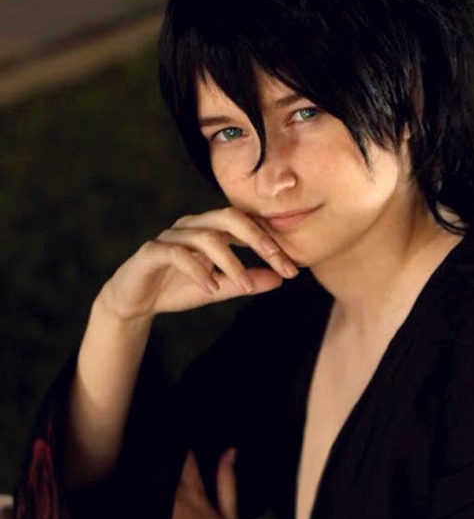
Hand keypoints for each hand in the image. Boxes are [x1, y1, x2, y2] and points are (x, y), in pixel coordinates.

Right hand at [98, 206, 298, 320]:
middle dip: (256, 238)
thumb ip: (245, 282)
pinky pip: (177, 254)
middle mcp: (192, 226)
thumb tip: (279, 280)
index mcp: (211, 229)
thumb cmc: (178, 288)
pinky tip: (211, 289)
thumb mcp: (218, 288)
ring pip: (206, 237)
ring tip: (244, 285)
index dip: (271, 244)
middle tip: (277, 261)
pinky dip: (197, 270)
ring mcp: (171, 236)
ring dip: (230, 262)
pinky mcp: (151, 251)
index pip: (246, 226)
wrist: (135, 300)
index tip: (292, 269)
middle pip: (228, 217)